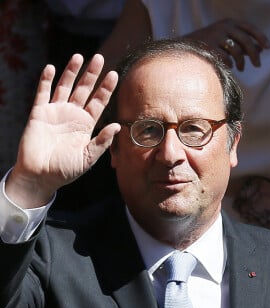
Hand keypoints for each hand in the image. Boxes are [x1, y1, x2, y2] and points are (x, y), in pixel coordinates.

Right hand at [7, 53, 119, 207]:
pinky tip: (51, 68)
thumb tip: (118, 126)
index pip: (99, 103)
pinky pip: (43, 94)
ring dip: (72, 72)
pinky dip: (46, 81)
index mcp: (86, 125)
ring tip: (79, 56)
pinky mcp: (39, 113)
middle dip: (92, 75)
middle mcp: (72, 115)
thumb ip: (102, 142)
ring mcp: (56, 112)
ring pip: (65, 87)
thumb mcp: (88, 158)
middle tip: (99, 58)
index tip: (114, 74)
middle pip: (84, 90)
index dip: (106, 89)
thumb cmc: (66, 170)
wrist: (41, 176)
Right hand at [184, 19, 269, 70]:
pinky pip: (226, 59)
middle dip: (254, 55)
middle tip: (258, 65)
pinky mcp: (209, 47)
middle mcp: (224, 26)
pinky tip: (229, 66)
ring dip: (241, 62)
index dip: (261, 37)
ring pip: (237, 51)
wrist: (188, 46)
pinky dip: (230, 64)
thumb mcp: (228, 40)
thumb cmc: (212, 44)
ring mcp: (216, 36)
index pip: (250, 28)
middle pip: (246, 41)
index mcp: (230, 22)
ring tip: (240, 68)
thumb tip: (261, 49)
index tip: (268, 48)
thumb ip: (244, 44)